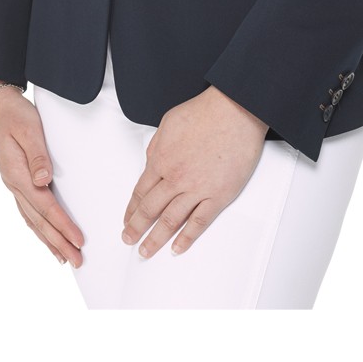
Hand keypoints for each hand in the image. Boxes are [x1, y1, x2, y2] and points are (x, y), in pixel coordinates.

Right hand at [0, 81, 84, 267]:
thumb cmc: (13, 113)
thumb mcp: (29, 129)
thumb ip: (38, 155)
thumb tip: (43, 181)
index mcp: (17, 175)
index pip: (45, 207)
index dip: (62, 226)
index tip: (79, 241)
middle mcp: (14, 184)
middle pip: (38, 221)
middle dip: (58, 242)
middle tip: (77, 262)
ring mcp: (12, 183)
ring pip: (32, 219)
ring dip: (48, 240)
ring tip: (62, 257)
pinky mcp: (15, 179)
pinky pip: (28, 210)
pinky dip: (38, 226)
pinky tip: (44, 234)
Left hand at [121, 85, 269, 258]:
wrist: (235, 110)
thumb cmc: (205, 112)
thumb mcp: (167, 123)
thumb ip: (156, 146)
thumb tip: (151, 161)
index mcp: (160, 159)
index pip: (140, 192)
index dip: (131, 209)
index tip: (127, 220)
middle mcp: (175, 178)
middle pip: (150, 210)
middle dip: (136, 228)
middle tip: (128, 240)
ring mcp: (197, 188)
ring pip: (170, 221)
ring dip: (155, 239)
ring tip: (146, 251)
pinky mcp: (218, 195)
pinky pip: (199, 222)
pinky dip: (186, 238)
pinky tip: (177, 248)